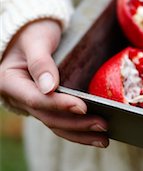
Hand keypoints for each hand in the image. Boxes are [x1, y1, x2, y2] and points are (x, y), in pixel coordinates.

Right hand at [0, 19, 108, 146]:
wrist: (31, 33)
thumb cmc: (32, 31)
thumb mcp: (35, 40)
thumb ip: (40, 62)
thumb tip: (49, 88)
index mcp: (10, 82)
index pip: (36, 100)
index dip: (60, 105)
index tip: (82, 107)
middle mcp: (19, 98)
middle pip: (49, 117)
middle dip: (77, 124)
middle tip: (102, 125)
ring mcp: (33, 104)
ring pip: (56, 125)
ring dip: (81, 134)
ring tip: (104, 139)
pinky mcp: (47, 107)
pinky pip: (62, 122)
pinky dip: (79, 130)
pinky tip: (97, 136)